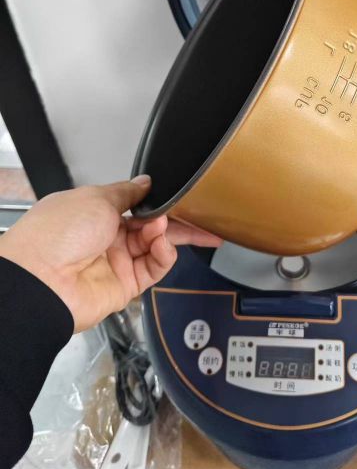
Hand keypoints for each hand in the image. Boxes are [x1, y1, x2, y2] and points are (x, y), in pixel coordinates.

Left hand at [0, 175, 221, 331]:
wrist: (42, 280)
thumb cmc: (60, 232)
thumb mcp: (96, 198)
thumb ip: (127, 192)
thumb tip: (146, 182)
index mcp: (96, 212)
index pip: (137, 205)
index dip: (159, 201)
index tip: (181, 196)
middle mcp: (108, 237)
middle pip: (152, 227)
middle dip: (177, 221)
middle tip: (204, 217)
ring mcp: (117, 262)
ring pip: (157, 246)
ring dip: (166, 234)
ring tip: (162, 229)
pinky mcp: (126, 286)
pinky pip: (155, 268)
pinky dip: (164, 255)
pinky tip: (163, 245)